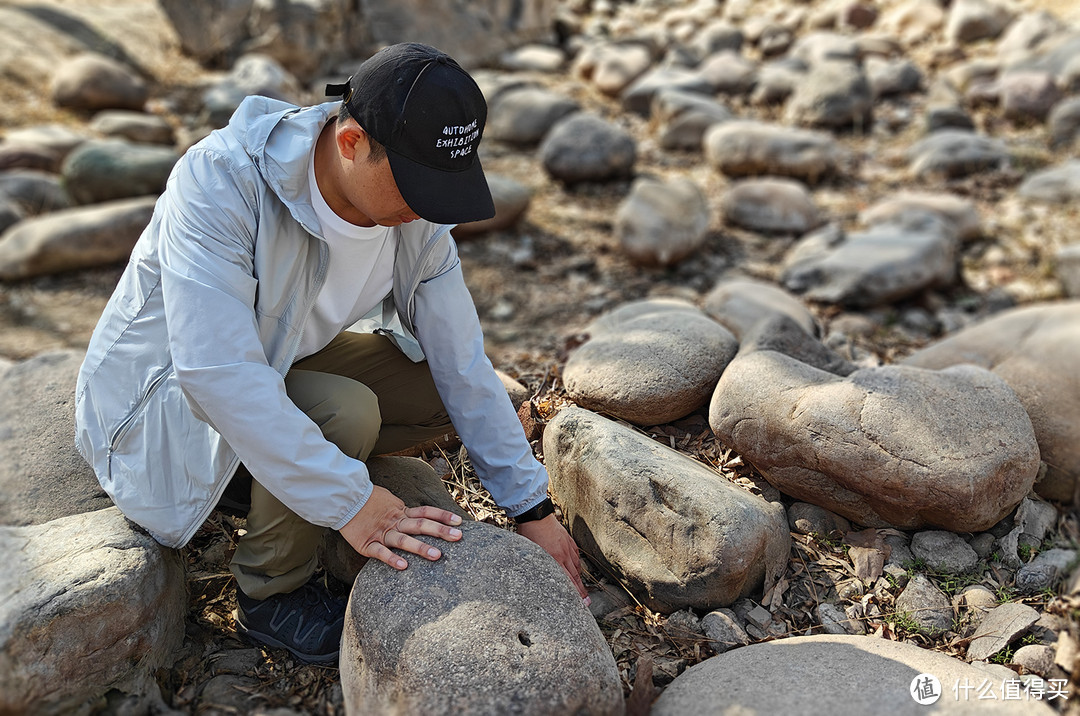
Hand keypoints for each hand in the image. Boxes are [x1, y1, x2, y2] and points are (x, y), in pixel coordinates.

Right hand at [339, 485, 462, 569]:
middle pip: (420, 525)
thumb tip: (420, 515)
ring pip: (403, 540)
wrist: (343, 499)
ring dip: (420, 547)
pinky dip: (391, 558)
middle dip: (440, 531)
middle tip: (458, 537)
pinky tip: (403, 566)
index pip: (425, 512)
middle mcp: (394, 521)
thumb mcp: (390, 501)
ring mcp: (381, 532)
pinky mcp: (367, 543)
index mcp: (401, 511)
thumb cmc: (367, 501)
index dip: (442, 516)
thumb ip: (404, 511)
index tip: (459, 521)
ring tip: (437, 555)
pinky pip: (380, 552)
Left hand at [516, 514, 588, 601]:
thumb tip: (540, 576)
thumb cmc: (528, 532)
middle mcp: (563, 554)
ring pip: (576, 565)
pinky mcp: (567, 539)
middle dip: (581, 591)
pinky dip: (577, 562)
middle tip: (587, 602)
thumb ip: (537, 564)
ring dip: (579, 577)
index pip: (568, 580)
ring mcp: (567, 546)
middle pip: (575, 576)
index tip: (581, 602)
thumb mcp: (529, 552)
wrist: (535, 514)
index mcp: (553, 559)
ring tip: (582, 588)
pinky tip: (577, 567)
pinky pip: (575, 554)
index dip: (575, 593)